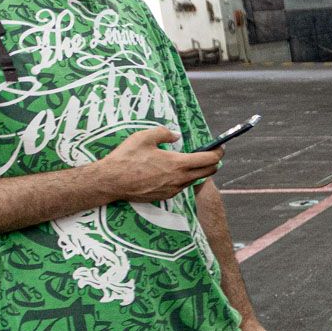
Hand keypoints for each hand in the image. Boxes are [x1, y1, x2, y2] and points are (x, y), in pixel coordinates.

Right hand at [95, 127, 220, 202]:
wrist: (111, 182)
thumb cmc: (126, 158)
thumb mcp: (144, 137)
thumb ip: (164, 133)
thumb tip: (176, 136)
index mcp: (177, 163)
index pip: (209, 160)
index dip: (218, 152)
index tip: (220, 147)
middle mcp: (179, 179)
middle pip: (208, 172)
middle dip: (213, 162)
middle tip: (210, 154)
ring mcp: (173, 190)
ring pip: (195, 180)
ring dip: (198, 171)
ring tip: (190, 161)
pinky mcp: (166, 196)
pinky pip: (182, 186)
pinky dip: (184, 178)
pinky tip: (174, 171)